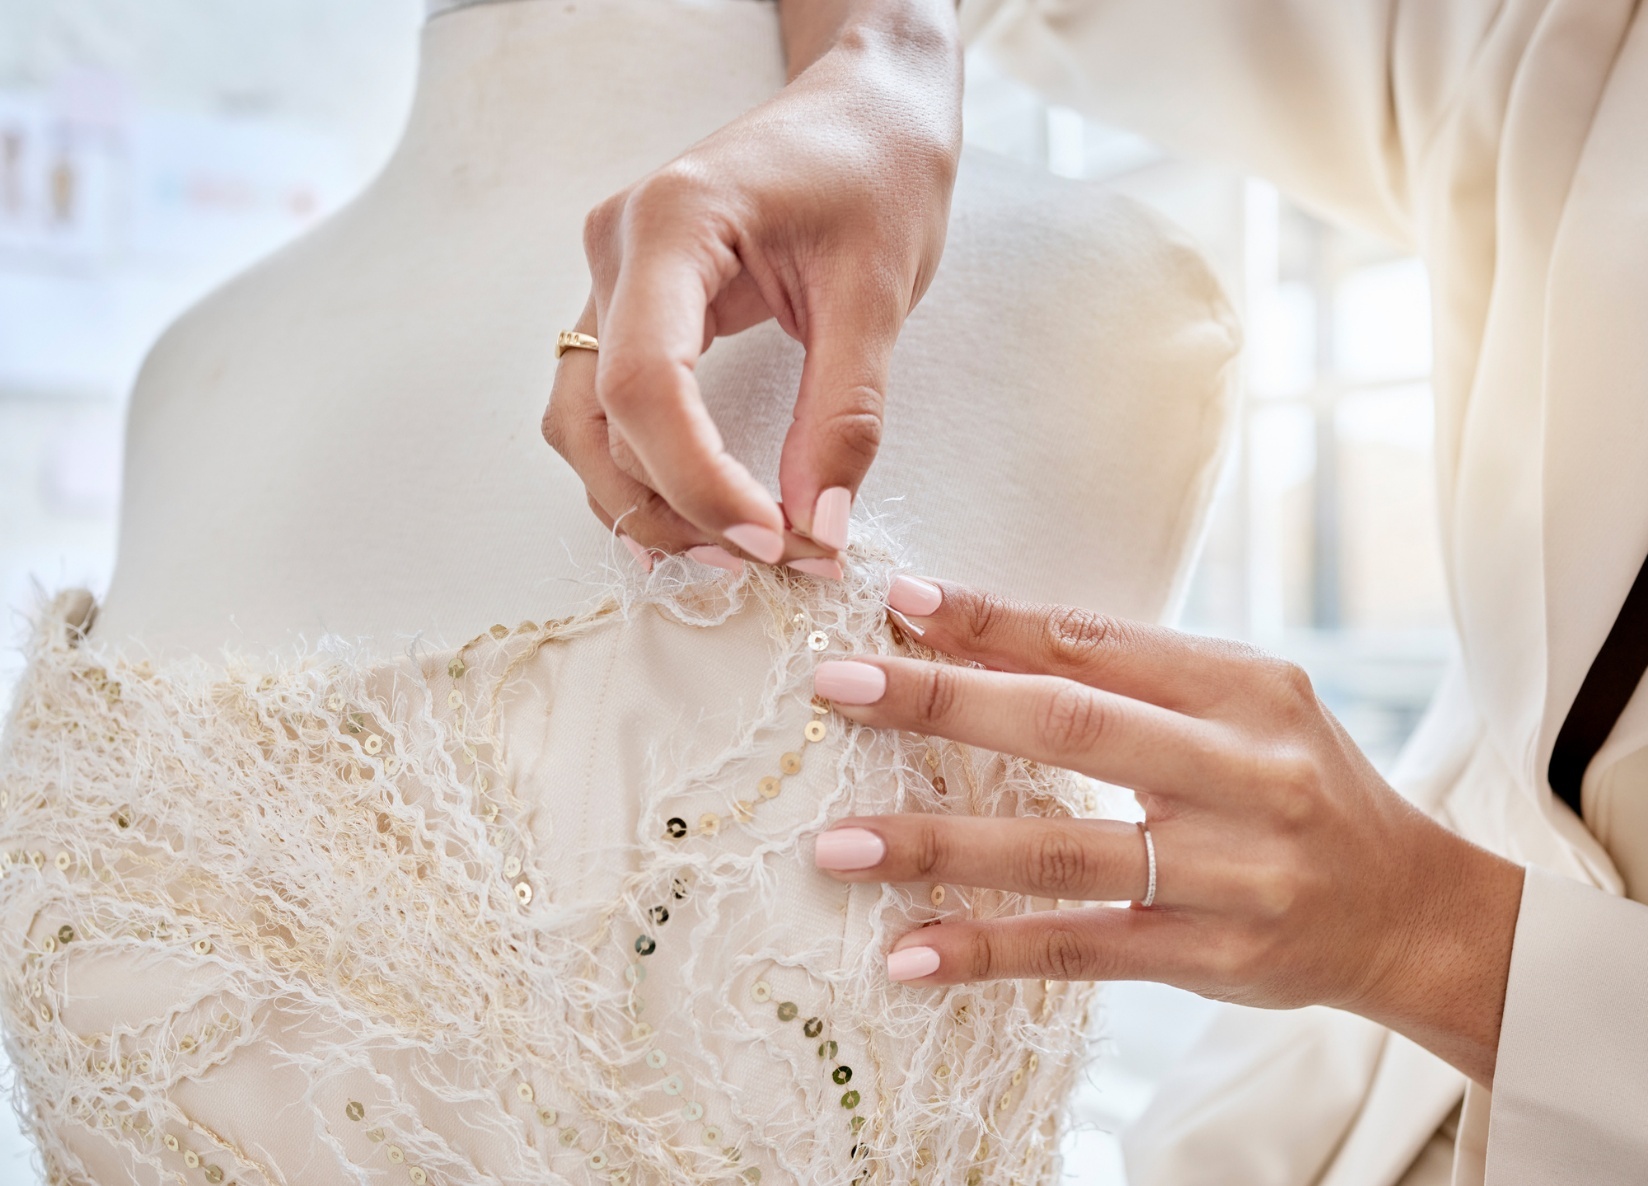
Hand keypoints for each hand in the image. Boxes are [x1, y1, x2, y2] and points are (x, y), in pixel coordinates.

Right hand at [542, 4, 961, 571]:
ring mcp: (613, 278)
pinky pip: (606, 407)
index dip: (698, 480)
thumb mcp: (880, 292)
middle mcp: (618, 250)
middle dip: (678, 506)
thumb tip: (817, 526)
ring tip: (734, 551)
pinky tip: (692, 516)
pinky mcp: (631, 305)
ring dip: (647, 501)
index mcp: (672, 223)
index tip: (773, 538)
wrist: (865, 108)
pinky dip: (642, 471)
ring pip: (584, 424)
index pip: (646, 382)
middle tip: (770, 558)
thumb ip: (845, 415)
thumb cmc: (877, 170)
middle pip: (602, 418)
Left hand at [810, 577, 1525, 1085]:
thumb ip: (1134, 677)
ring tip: (840, 846)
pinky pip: (1081, 950)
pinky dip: (989, 951)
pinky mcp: (1211, 958)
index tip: (903, 601)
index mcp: (1246, 689)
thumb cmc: (1303, 788)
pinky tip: (908, 952)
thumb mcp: (1245, 707)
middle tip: (840, 687)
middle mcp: (1243, 773)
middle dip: (944, 702)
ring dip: (941, 847)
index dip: (995, 621)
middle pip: (1071, 726)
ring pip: (1062, 851)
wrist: (1412, 911)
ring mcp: (1229, 873)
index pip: (1098, 642)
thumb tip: (981, 643)